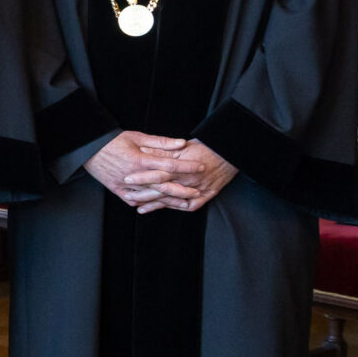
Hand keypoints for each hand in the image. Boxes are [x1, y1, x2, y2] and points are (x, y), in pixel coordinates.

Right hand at [85, 130, 189, 205]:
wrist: (88, 148)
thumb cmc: (112, 140)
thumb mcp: (137, 136)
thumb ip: (161, 142)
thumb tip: (182, 144)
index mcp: (140, 160)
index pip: (169, 165)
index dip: (187, 167)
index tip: (201, 167)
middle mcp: (134, 175)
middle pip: (164, 186)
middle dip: (183, 190)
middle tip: (198, 191)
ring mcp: (125, 184)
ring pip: (151, 196)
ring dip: (169, 201)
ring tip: (184, 203)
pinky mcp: (117, 190)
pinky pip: (135, 200)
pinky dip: (147, 203)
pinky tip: (158, 205)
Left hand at [121, 138, 238, 213]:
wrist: (230, 153)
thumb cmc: (205, 147)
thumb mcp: (183, 147)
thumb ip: (163, 151)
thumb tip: (143, 150)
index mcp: (183, 167)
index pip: (159, 173)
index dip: (142, 177)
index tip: (127, 178)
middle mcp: (190, 180)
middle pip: (163, 190)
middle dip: (144, 194)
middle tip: (127, 196)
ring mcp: (199, 189)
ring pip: (173, 200)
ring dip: (155, 204)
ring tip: (139, 207)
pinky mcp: (206, 195)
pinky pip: (188, 206)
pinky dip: (174, 208)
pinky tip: (161, 210)